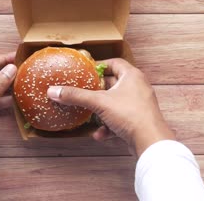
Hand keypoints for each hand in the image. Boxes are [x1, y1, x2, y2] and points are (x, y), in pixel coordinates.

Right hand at [47, 58, 174, 156]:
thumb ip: (76, 96)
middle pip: (114, 84)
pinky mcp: (138, 120)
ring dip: (101, 110)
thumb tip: (53, 91)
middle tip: (84, 91)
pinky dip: (109, 125)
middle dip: (98, 90)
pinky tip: (99, 134)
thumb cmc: (130, 114)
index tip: (87, 72)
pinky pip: (120, 119)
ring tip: (90, 113)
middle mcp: (138, 87)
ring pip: (116, 103)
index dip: (100, 66)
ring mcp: (139, 104)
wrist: (150, 141)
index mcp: (131, 76)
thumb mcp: (98, 102)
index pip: (114, 63)